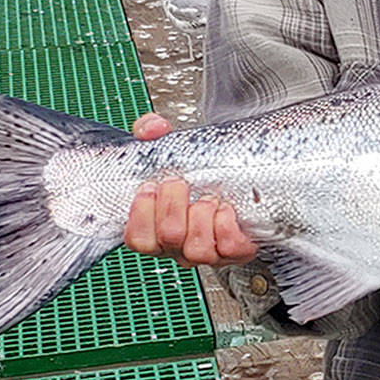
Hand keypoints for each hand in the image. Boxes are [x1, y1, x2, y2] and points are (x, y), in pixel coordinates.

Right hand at [124, 113, 257, 266]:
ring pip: (196, 250)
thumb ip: (153, 131)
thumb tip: (153, 128)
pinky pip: (229, 247)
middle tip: (180, 185)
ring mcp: (208, 250)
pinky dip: (227, 227)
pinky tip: (226, 209)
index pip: (137, 239)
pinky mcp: (237, 250)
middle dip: (173, 206)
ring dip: (201, 218)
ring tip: (208, 198)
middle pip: (168, 239)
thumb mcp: (172, 148)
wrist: (241, 177)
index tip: (151, 186)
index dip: (141, 214)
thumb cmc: (199, 171)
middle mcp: (180, 245)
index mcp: (157, 229)